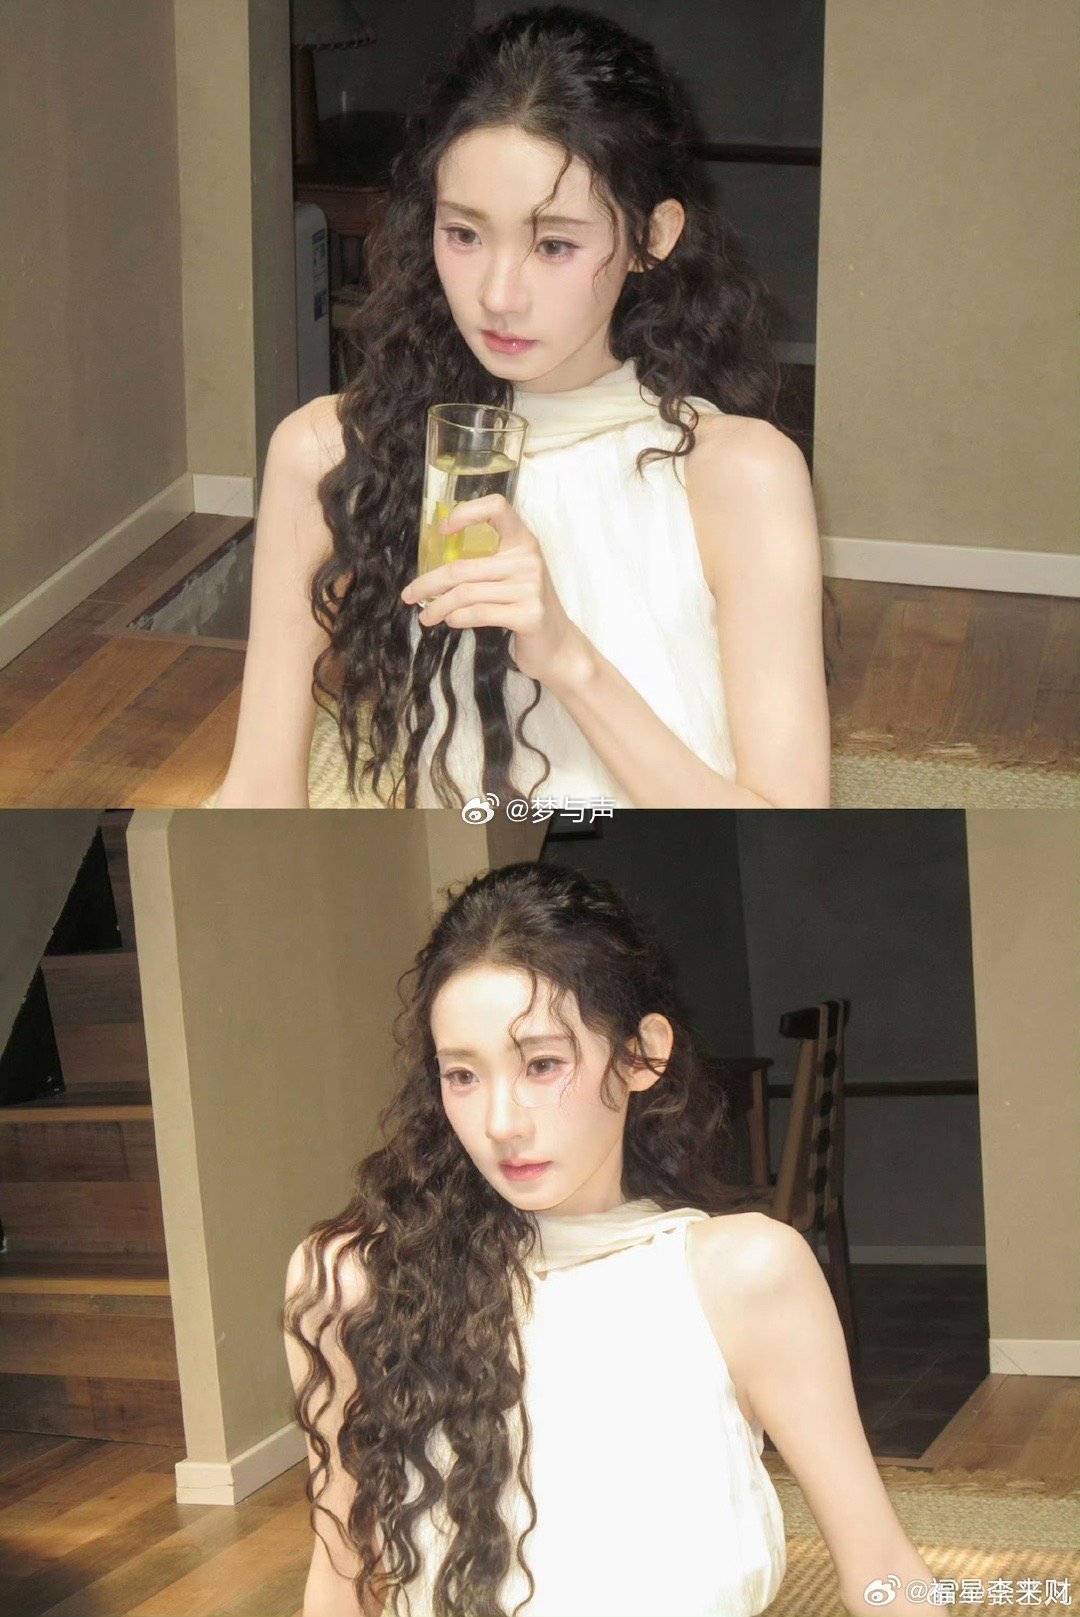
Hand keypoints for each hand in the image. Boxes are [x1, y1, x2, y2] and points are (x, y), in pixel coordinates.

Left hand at [400, 494, 588, 689]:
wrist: (557, 645)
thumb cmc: (525, 607)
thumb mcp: (511, 576)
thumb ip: (485, 564)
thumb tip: (434, 570)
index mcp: (523, 541)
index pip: (497, 507)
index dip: (467, 512)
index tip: (442, 530)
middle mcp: (529, 559)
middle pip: (464, 566)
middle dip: (429, 582)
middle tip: (409, 595)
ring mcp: (531, 587)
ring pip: (467, 593)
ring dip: (439, 607)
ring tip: (426, 617)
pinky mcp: (529, 615)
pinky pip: (479, 613)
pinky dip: (458, 618)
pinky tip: (450, 621)